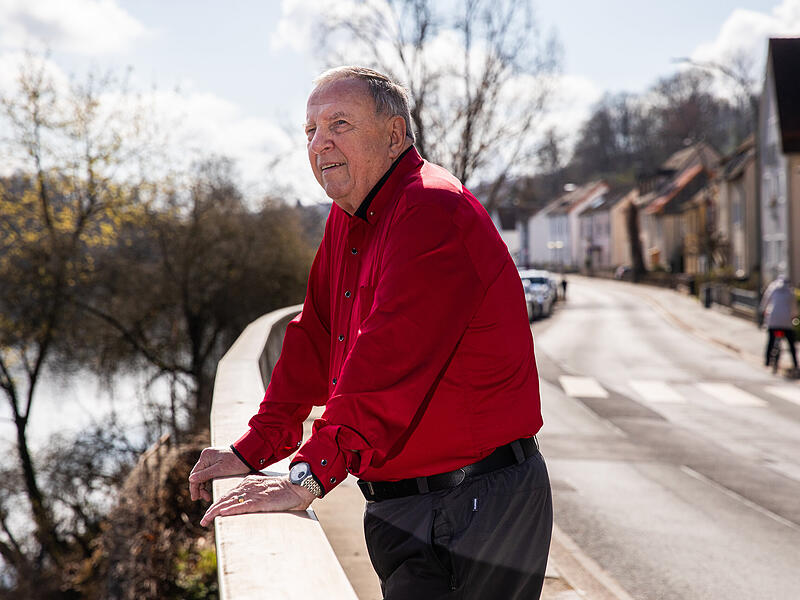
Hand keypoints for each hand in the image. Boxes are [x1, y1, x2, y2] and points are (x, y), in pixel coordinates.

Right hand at [189, 446, 251, 501]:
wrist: (249, 455)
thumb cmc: (236, 462)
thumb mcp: (220, 470)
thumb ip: (205, 475)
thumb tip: (191, 479)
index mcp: (205, 456)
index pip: (195, 474)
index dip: (194, 487)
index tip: (195, 498)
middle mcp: (206, 456)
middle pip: (198, 475)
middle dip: (200, 488)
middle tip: (204, 499)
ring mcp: (211, 459)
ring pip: (203, 475)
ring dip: (204, 486)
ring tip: (207, 497)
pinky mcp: (216, 462)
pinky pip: (208, 474)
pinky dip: (208, 482)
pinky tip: (209, 490)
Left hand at [200, 475, 315, 526]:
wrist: (298, 486)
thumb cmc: (285, 490)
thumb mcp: (266, 489)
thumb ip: (256, 494)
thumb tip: (250, 504)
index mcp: (249, 482)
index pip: (229, 493)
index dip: (218, 503)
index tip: (211, 511)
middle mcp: (248, 486)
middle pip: (225, 497)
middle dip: (212, 509)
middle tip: (204, 520)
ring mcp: (253, 494)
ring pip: (230, 502)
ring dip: (216, 511)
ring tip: (206, 520)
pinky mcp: (260, 501)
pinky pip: (242, 506)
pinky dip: (230, 510)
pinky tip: (222, 514)